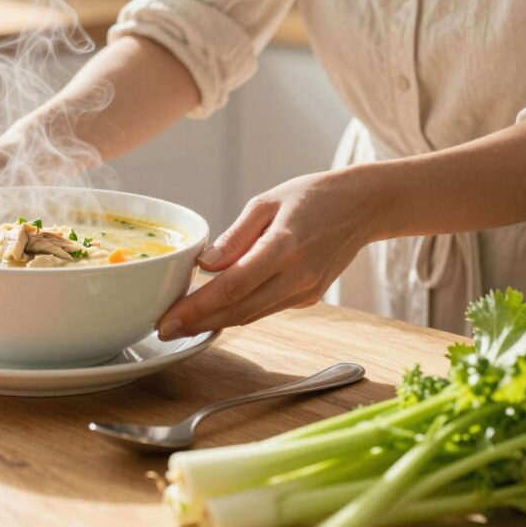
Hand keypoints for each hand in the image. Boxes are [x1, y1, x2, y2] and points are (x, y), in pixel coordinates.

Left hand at [156, 169, 377, 338]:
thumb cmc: (312, 196)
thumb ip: (235, 237)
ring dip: (215, 323)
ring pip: (252, 315)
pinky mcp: (310, 298)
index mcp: (284, 247)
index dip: (197, 308)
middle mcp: (297, 276)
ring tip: (181, 325)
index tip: (168, 319)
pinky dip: (239, 312)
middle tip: (162, 330)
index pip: (232, 287)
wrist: (363, 206)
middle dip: (198, 323)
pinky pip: (266, 309)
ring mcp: (306, 292)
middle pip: (239, 310)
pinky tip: (215, 312)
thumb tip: (205, 266)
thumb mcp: (267, 202)